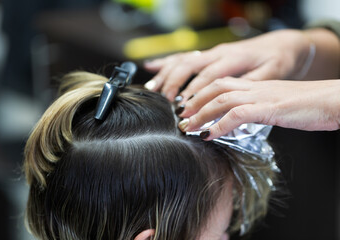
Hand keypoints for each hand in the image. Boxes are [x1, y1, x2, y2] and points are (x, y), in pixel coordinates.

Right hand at [144, 29, 311, 101]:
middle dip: (175, 83)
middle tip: (166, 101)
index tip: (185, 107)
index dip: (195, 91)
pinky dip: (166, 62)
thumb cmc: (278, 60)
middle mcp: (219, 53)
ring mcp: (212, 52)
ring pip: (182, 59)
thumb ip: (252, 84)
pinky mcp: (209, 55)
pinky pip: (184, 56)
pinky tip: (152, 66)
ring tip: (153, 88)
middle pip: (189, 65)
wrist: (283, 45)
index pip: (208, 76)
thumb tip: (234, 100)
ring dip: (166, 74)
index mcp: (233, 58)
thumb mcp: (273, 73)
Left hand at [177, 77, 339, 139]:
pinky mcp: (269, 108)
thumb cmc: (308, 106)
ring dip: (200, 113)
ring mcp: (260, 96)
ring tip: (187, 127)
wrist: (334, 100)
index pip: (221, 84)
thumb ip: (256, 110)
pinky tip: (207, 134)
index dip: (201, 94)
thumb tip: (239, 122)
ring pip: (221, 99)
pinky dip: (219, 125)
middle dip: (194, 102)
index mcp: (255, 85)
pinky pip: (237, 114)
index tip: (187, 107)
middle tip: (180, 117)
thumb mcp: (276, 105)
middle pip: (215, 88)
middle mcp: (254, 87)